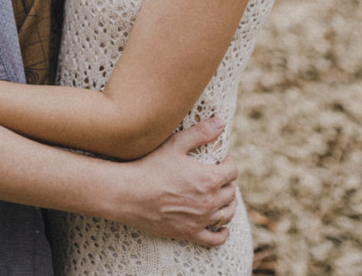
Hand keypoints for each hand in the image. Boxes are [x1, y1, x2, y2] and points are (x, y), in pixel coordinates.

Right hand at [115, 118, 238, 246]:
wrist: (129, 194)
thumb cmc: (150, 166)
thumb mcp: (175, 144)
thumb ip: (200, 133)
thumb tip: (220, 123)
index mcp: (209, 178)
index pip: (232, 170)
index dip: (229, 162)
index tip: (222, 159)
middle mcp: (210, 201)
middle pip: (231, 192)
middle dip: (228, 182)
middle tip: (219, 176)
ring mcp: (201, 219)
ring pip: (227, 214)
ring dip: (229, 204)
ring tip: (224, 198)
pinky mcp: (189, 233)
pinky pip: (214, 239)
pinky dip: (222, 233)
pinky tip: (223, 228)